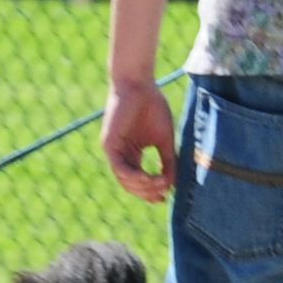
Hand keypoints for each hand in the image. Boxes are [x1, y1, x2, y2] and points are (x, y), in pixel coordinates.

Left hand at [102, 77, 176, 203]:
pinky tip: (148, 178)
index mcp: (132, 153)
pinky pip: (120, 168)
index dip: (151, 192)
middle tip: (164, 193)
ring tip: (160, 184)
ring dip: (143, 186)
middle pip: (131, 184)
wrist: (139, 84)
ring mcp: (114, 151)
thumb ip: (168, 160)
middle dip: (148, 192)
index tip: (165, 198)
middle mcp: (121, 154)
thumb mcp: (164, 139)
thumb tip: (173, 183)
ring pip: (125, 180)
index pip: (139, 181)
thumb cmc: (152, 106)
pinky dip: (133, 177)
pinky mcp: (109, 145)